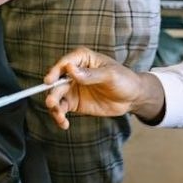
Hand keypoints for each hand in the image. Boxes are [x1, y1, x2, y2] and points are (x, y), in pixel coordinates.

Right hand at [43, 47, 164, 128]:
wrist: (133, 98)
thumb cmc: (124, 80)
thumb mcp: (110, 75)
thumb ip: (90, 74)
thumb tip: (70, 69)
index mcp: (82, 59)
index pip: (64, 64)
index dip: (54, 72)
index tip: (49, 82)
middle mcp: (73, 72)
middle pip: (56, 82)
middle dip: (53, 93)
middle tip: (52, 103)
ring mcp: (72, 88)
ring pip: (56, 96)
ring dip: (54, 107)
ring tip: (60, 117)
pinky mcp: (73, 102)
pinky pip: (62, 108)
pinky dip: (60, 116)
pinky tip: (64, 123)